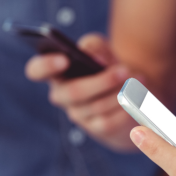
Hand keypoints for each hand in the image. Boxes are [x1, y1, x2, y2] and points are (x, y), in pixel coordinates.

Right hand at [26, 34, 139, 152]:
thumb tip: (94, 58)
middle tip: (123, 71)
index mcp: (56, 72)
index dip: (45, 66)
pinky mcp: (96, 129)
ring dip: (120, 93)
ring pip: (96, 107)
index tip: (64, 59)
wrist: (129, 91)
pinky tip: (138, 98)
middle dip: (100, 82)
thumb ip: (94, 46)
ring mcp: (78, 114)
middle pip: (73, 93)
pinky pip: (108, 121)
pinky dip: (125, 109)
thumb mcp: (101, 49)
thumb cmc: (108, 65)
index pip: (36, 70)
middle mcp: (62, 95)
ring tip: (138, 81)